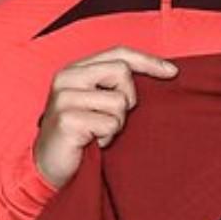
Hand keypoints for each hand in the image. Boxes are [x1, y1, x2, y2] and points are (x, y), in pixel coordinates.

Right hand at [33, 46, 177, 188]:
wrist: (47, 166)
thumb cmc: (80, 133)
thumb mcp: (97, 101)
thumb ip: (115, 84)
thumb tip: (163, 71)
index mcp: (75, 68)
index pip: (118, 53)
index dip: (148, 61)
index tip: (173, 72)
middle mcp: (66, 77)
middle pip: (122, 72)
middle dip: (128, 99)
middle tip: (112, 117)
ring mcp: (64, 98)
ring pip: (119, 102)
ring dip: (116, 124)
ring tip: (97, 132)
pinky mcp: (67, 120)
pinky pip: (110, 124)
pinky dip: (107, 138)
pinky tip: (91, 142)